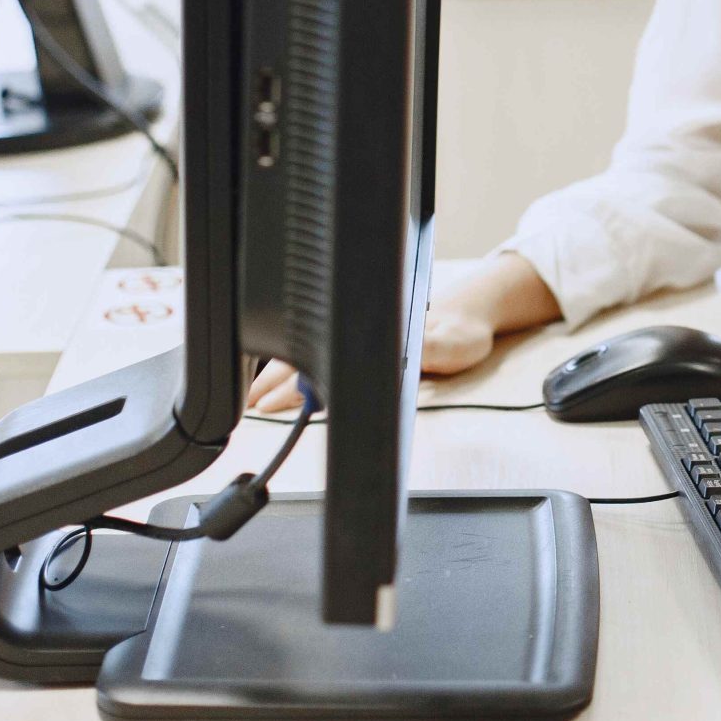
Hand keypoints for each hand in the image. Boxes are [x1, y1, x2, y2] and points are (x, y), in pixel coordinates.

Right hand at [246, 297, 503, 410]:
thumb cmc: (460, 335)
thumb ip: (427, 353)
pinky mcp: (364, 340)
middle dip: (274, 380)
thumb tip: (400, 356)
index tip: (269, 403)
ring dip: (280, 373)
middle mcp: (363, 335)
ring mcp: (360, 336)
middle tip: (250, 403)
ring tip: (257, 394)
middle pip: (308, 358)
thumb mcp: (450, 346)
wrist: (470, 316)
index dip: (295, 386)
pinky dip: (298, 366)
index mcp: (377, 338)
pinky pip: (323, 349)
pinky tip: (284, 378)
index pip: (325, 364)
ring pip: (310, 354)